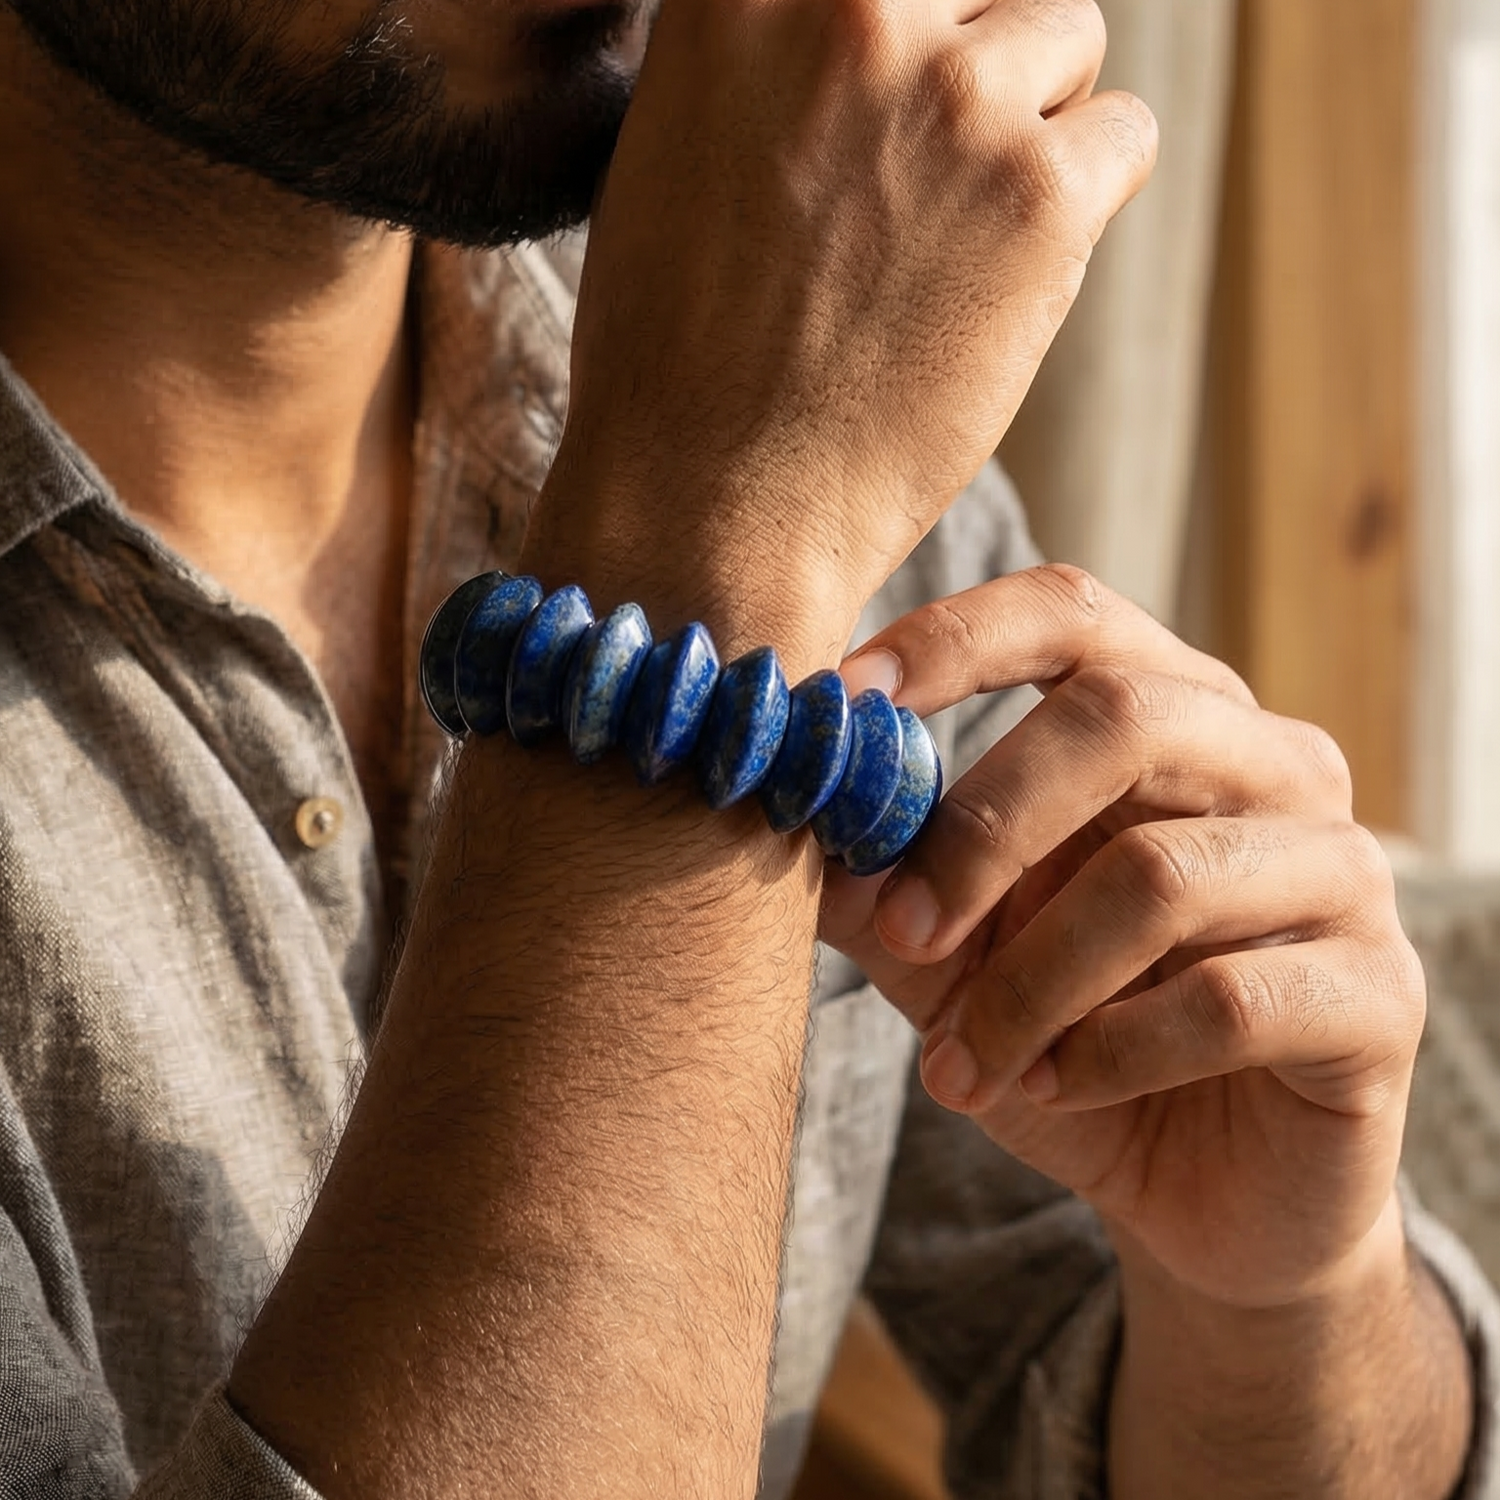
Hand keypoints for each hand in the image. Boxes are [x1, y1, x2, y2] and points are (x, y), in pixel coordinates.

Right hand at [527, 0, 1156, 663]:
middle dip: (972, 58)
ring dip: (1035, 123)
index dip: (907, 22)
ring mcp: (954, 96)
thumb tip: (877, 33)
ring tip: (966, 234)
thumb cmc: (681, 359)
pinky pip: (1124, 138)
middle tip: (927, 179)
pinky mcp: (1039, 192)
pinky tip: (1012, 276)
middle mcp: (854, 7)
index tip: (900, 86)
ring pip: (1066, 36)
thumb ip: (775, 65)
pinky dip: (1086, 201)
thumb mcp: (677, 152)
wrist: (711, 503)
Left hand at [820, 565, 1425, 1309]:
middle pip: (1123, 716)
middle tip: (898, 930)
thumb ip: (885, 889)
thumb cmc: (1072, 1043)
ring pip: (1160, 875)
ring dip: (1027, 986)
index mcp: (1170, 721)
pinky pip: (1225, 1002)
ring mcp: (1341, 872)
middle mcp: (1270, 767)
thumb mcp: (952, 963)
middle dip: (983, 828)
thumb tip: (805, 831)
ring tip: (962, 1068)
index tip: (846, 697)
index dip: (956, 639)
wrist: (1203, 1196)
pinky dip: (1107, 1055)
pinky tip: (1055, 1090)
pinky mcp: (1380, 994)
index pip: (1074, 617)